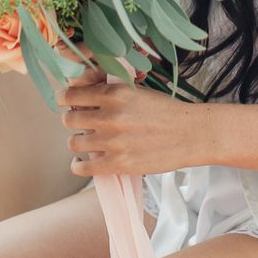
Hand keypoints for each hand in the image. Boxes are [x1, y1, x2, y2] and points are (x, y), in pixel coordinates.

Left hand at [56, 78, 202, 177]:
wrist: (191, 134)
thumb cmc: (165, 110)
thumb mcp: (137, 90)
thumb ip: (109, 89)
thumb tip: (83, 90)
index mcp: (115, 93)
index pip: (71, 94)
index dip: (66, 98)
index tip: (67, 102)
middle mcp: (110, 116)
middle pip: (69, 119)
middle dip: (73, 120)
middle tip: (82, 123)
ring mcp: (113, 142)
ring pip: (74, 142)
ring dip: (78, 142)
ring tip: (87, 142)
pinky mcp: (118, 164)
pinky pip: (83, 167)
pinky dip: (78, 165)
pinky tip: (81, 162)